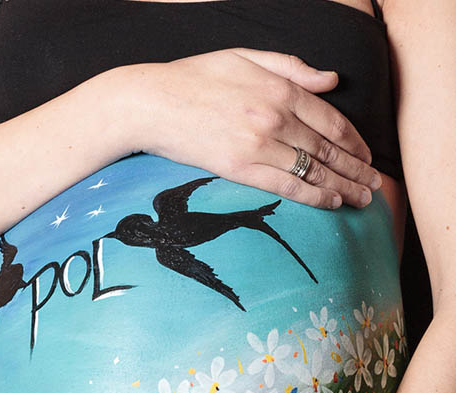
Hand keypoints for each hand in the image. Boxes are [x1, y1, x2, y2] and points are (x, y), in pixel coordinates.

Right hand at [122, 48, 381, 209]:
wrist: (152, 103)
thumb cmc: (193, 78)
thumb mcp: (245, 57)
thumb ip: (292, 66)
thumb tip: (331, 80)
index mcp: (280, 88)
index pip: (331, 120)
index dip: (355, 142)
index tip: (367, 157)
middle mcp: (276, 116)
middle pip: (329, 148)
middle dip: (357, 169)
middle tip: (374, 186)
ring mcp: (259, 143)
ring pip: (314, 169)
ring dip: (343, 186)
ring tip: (361, 200)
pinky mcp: (239, 167)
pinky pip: (286, 185)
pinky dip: (313, 195)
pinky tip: (331, 203)